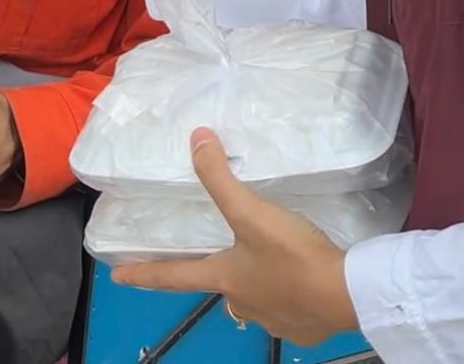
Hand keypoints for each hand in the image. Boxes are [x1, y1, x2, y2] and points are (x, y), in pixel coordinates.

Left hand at [113, 130, 358, 346]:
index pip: (172, 276)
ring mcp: (274, 319)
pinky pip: (285, 308)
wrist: (346, 294)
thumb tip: (196, 138)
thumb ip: (221, 177)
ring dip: (254, 283)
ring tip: (265, 264)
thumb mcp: (251, 212)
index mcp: (225, 278)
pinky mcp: (302, 325)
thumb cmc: (291, 255)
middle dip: (216, 273)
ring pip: (253, 299)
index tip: (117, 277)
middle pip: (219, 287)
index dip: (143, 273)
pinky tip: (298, 281)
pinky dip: (286, 294)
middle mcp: (243, 303)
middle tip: (218, 258)